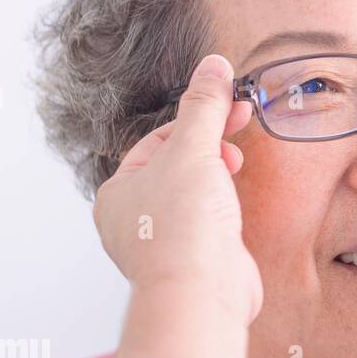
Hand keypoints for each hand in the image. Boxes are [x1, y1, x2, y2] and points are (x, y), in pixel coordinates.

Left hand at [93, 53, 260, 324]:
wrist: (202, 293)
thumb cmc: (183, 229)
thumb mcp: (194, 149)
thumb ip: (205, 105)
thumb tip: (213, 65)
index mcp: (118, 193)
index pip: (158, 140)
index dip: (198, 121)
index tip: (231, 106)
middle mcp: (135, 221)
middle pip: (177, 167)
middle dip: (211, 149)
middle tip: (238, 135)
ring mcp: (165, 245)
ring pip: (194, 196)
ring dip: (218, 179)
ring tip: (235, 172)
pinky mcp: (195, 263)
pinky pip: (209, 225)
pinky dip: (224, 211)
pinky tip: (237, 210)